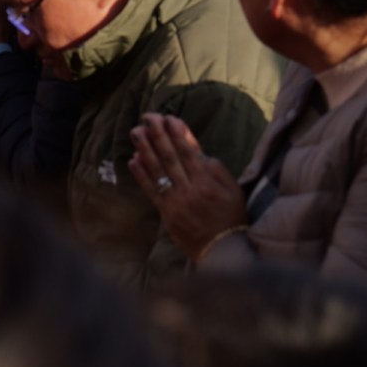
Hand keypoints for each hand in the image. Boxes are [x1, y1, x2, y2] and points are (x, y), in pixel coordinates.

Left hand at [128, 113, 247, 260]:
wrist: (223, 250)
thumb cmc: (231, 216)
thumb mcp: (233, 190)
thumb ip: (216, 169)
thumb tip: (197, 150)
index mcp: (208, 183)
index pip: (189, 153)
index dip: (177, 134)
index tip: (169, 118)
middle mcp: (190, 190)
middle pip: (170, 158)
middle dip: (158, 134)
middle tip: (148, 116)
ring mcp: (176, 202)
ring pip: (158, 171)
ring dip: (145, 149)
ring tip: (135, 131)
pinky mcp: (167, 214)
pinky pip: (152, 191)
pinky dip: (142, 175)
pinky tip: (133, 159)